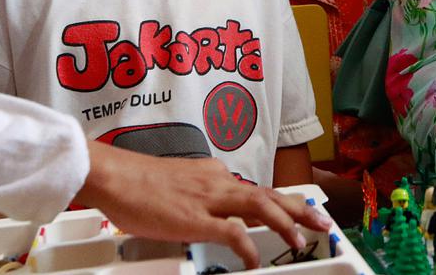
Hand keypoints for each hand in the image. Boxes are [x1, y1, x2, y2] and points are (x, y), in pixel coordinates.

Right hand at [76, 142, 332, 268]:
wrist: (114, 174)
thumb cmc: (138, 181)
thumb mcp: (180, 181)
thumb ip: (202, 191)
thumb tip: (215, 207)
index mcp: (214, 175)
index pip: (258, 189)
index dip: (285, 202)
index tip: (302, 210)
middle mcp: (217, 183)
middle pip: (269, 194)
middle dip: (299, 209)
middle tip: (322, 222)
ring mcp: (208, 199)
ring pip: (259, 206)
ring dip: (285, 223)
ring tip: (302, 240)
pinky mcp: (194, 218)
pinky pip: (231, 232)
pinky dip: (248, 246)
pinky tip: (254, 260)